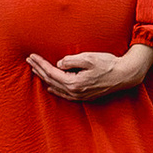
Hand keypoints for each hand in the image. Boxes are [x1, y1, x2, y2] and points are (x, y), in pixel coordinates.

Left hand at [28, 44, 152, 103]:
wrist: (124, 75)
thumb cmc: (108, 64)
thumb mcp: (89, 58)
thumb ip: (72, 60)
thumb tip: (59, 63)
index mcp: (74, 83)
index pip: (51, 73)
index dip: (40, 64)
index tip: (32, 56)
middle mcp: (74, 92)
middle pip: (50, 81)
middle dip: (39, 70)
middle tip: (29, 60)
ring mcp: (79, 96)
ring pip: (56, 88)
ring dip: (44, 78)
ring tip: (35, 70)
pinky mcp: (84, 96)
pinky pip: (64, 94)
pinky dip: (54, 89)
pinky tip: (50, 87)